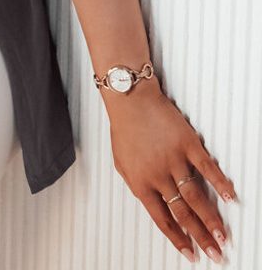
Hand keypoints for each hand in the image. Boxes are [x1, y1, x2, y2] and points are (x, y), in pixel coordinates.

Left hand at [106, 80, 236, 263]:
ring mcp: (174, 160)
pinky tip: (230, 197)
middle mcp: (158, 175)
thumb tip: (150, 203)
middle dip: (200, 237)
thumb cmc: (124, 128)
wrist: (130, 99)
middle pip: (183, 213)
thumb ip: (137, 185)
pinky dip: (220, 184)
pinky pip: (207, 168)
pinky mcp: (187, 143)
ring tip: (223, 236)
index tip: (190, 253)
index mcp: (140, 183)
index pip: (162, 219)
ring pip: (196, 197)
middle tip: (214, 253)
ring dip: (211, 220)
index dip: (177, 238)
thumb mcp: (121, 163)